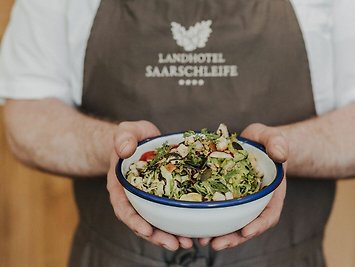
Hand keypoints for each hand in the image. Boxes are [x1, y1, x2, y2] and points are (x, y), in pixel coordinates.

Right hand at [106, 121, 193, 249]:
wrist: (141, 140)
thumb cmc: (132, 137)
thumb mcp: (126, 131)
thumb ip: (123, 137)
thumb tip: (124, 149)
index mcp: (121, 186)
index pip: (124, 208)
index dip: (134, 221)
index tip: (147, 230)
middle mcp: (134, 198)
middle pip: (142, 222)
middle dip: (157, 236)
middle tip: (174, 244)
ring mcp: (149, 199)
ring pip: (157, 222)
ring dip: (170, 235)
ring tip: (187, 243)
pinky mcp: (164, 197)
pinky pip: (170, 212)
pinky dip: (179, 223)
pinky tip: (193, 230)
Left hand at [199, 123, 287, 249]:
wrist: (254, 143)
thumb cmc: (266, 142)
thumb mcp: (273, 138)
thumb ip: (278, 143)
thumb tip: (280, 154)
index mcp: (270, 193)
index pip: (269, 214)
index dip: (259, 225)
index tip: (246, 232)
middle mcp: (255, 202)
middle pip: (246, 226)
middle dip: (232, 238)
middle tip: (216, 244)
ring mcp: (239, 202)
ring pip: (230, 223)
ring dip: (218, 234)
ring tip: (202, 240)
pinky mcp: (224, 197)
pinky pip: (216, 210)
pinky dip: (207, 219)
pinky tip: (194, 226)